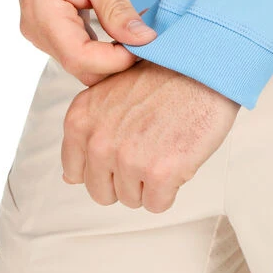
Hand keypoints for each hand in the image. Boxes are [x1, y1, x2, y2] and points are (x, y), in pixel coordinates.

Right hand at [19, 0, 157, 85]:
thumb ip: (117, 8)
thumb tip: (142, 41)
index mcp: (42, 12)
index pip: (81, 57)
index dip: (117, 60)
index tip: (148, 46)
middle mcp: (36, 28)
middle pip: (82, 66)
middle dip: (118, 62)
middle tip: (149, 41)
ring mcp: (43, 32)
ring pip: (83, 63)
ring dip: (114, 56)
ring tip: (139, 32)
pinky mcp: (54, 30)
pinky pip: (82, 51)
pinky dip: (106, 48)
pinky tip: (124, 30)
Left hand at [61, 59, 240, 212]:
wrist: (202, 68)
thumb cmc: (162, 76)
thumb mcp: (109, 93)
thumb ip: (88, 132)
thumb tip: (69, 178)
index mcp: (80, 119)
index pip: (75, 172)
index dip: (103, 166)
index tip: (124, 149)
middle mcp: (98, 141)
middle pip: (102, 192)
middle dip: (125, 179)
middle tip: (148, 149)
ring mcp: (128, 157)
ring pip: (132, 200)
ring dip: (150, 182)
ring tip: (165, 146)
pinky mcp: (160, 172)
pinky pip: (157, 205)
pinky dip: (170, 189)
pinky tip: (178, 157)